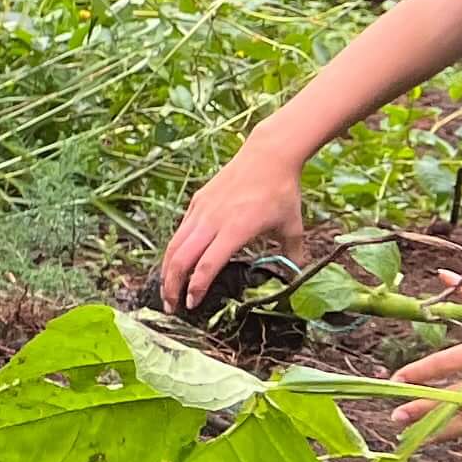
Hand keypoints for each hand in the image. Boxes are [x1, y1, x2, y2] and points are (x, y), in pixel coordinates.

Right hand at [157, 155, 306, 309]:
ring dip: (167, 270)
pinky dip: (174, 251)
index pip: (208, 263)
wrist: (268, 155)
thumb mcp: (293, 226)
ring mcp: (201, 210)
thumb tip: (295, 276)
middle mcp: (212, 220)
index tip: (193, 305)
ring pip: (175, 245)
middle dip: (172, 285)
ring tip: (167, 290)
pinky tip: (177, 263)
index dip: (197, 286)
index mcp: (235, 228)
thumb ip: (292, 254)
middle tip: (171, 306)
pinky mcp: (197, 203)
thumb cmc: (282, 191)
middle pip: (181, 257)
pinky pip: (180, 231)